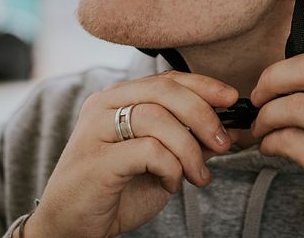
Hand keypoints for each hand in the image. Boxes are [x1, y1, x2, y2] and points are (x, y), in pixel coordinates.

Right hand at [29, 71, 237, 237]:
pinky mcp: (97, 159)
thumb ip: (185, 139)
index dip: (203, 85)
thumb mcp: (159, 160)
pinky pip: (150, 151)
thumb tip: (228, 127)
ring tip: (198, 176)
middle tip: (223, 143)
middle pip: (165, 90)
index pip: (166, 79)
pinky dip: (171, 169)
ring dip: (189, 150)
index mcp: (117, 98)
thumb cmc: (116, 190)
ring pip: (159, 118)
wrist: (71, 227)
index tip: (232, 99)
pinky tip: (170, 185)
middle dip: (204, 115)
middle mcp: (103, 105)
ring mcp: (96, 129)